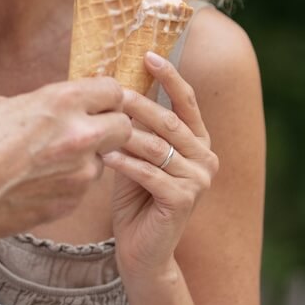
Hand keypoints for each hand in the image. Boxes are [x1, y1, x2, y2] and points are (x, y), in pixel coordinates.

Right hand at [0, 78, 132, 244]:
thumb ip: (34, 106)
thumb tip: (44, 109)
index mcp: (60, 102)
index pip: (112, 89)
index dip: (102, 94)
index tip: (92, 99)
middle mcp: (79, 137)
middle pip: (124, 127)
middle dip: (109, 125)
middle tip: (85, 128)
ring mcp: (78, 176)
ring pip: (102, 160)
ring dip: (86, 157)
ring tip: (47, 160)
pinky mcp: (69, 205)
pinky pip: (81, 187)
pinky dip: (67, 182)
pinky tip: (36, 182)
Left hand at [103, 52, 218, 282]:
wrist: (143, 250)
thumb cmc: (135, 198)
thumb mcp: (137, 154)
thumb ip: (136, 126)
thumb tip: (116, 83)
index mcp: (199, 142)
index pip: (186, 102)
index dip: (169, 76)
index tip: (148, 54)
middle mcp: (206, 158)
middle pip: (168, 121)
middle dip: (137, 103)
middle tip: (110, 91)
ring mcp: (199, 180)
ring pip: (156, 146)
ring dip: (124, 134)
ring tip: (98, 123)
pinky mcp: (183, 200)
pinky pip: (149, 173)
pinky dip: (124, 163)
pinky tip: (104, 157)